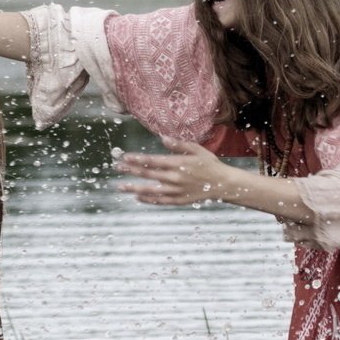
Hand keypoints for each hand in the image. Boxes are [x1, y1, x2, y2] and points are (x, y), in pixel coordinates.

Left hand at [116, 138, 238, 205]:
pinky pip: (160, 201)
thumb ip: (178, 144)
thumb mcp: (196, 150)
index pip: (153, 161)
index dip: (137, 159)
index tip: (124, 157)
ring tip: (120, 187)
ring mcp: (176, 191)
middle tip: (116, 168)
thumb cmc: (208, 164)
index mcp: (178, 164)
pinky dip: (148, 199)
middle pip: (148, 174)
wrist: (222, 184)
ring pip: (151, 190)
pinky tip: (137, 197)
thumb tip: (162, 137)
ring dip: (134, 188)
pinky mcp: (178, 200)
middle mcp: (175, 178)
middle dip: (130, 171)